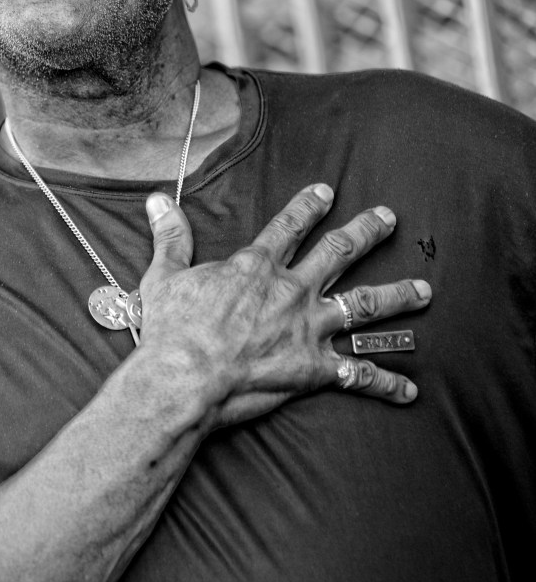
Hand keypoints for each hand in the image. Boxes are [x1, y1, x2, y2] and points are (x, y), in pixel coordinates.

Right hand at [140, 183, 429, 427]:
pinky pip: (359, 376)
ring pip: (364, 307)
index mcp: (257, 266)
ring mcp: (308, 329)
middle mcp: (292, 290)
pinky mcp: (314, 369)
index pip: (290, 226)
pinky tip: (410, 389)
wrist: (184, 378)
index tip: (326, 191)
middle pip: (340, 253)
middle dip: (368, 232)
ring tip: (423, 291)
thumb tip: (157, 201)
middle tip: (388, 219)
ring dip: (398, 297)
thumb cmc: (172, 330)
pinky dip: (387, 383)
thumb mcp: (165, 276)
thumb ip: (170, 237)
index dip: (309, 206)